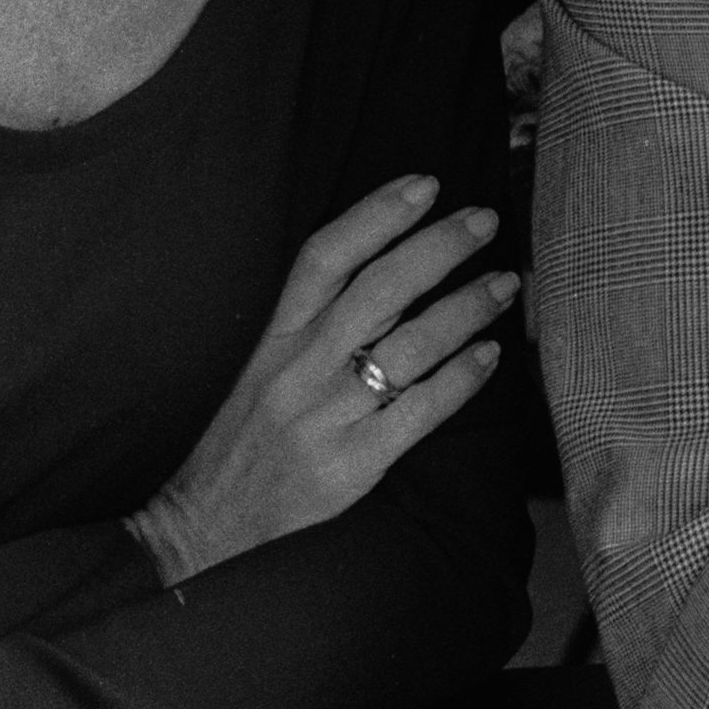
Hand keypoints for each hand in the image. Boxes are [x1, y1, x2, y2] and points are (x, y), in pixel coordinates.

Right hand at [138, 176, 517, 587]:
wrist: (203, 523)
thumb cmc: (246, 437)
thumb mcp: (263, 367)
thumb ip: (315, 321)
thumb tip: (394, 266)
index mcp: (274, 339)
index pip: (323, 258)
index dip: (375, 215)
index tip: (424, 184)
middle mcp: (299, 371)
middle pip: (377, 292)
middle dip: (438, 248)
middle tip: (486, 220)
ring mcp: (326, 419)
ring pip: (408, 348)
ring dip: (465, 309)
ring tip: (505, 284)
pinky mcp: (351, 466)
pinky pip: (418, 412)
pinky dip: (459, 379)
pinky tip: (489, 355)